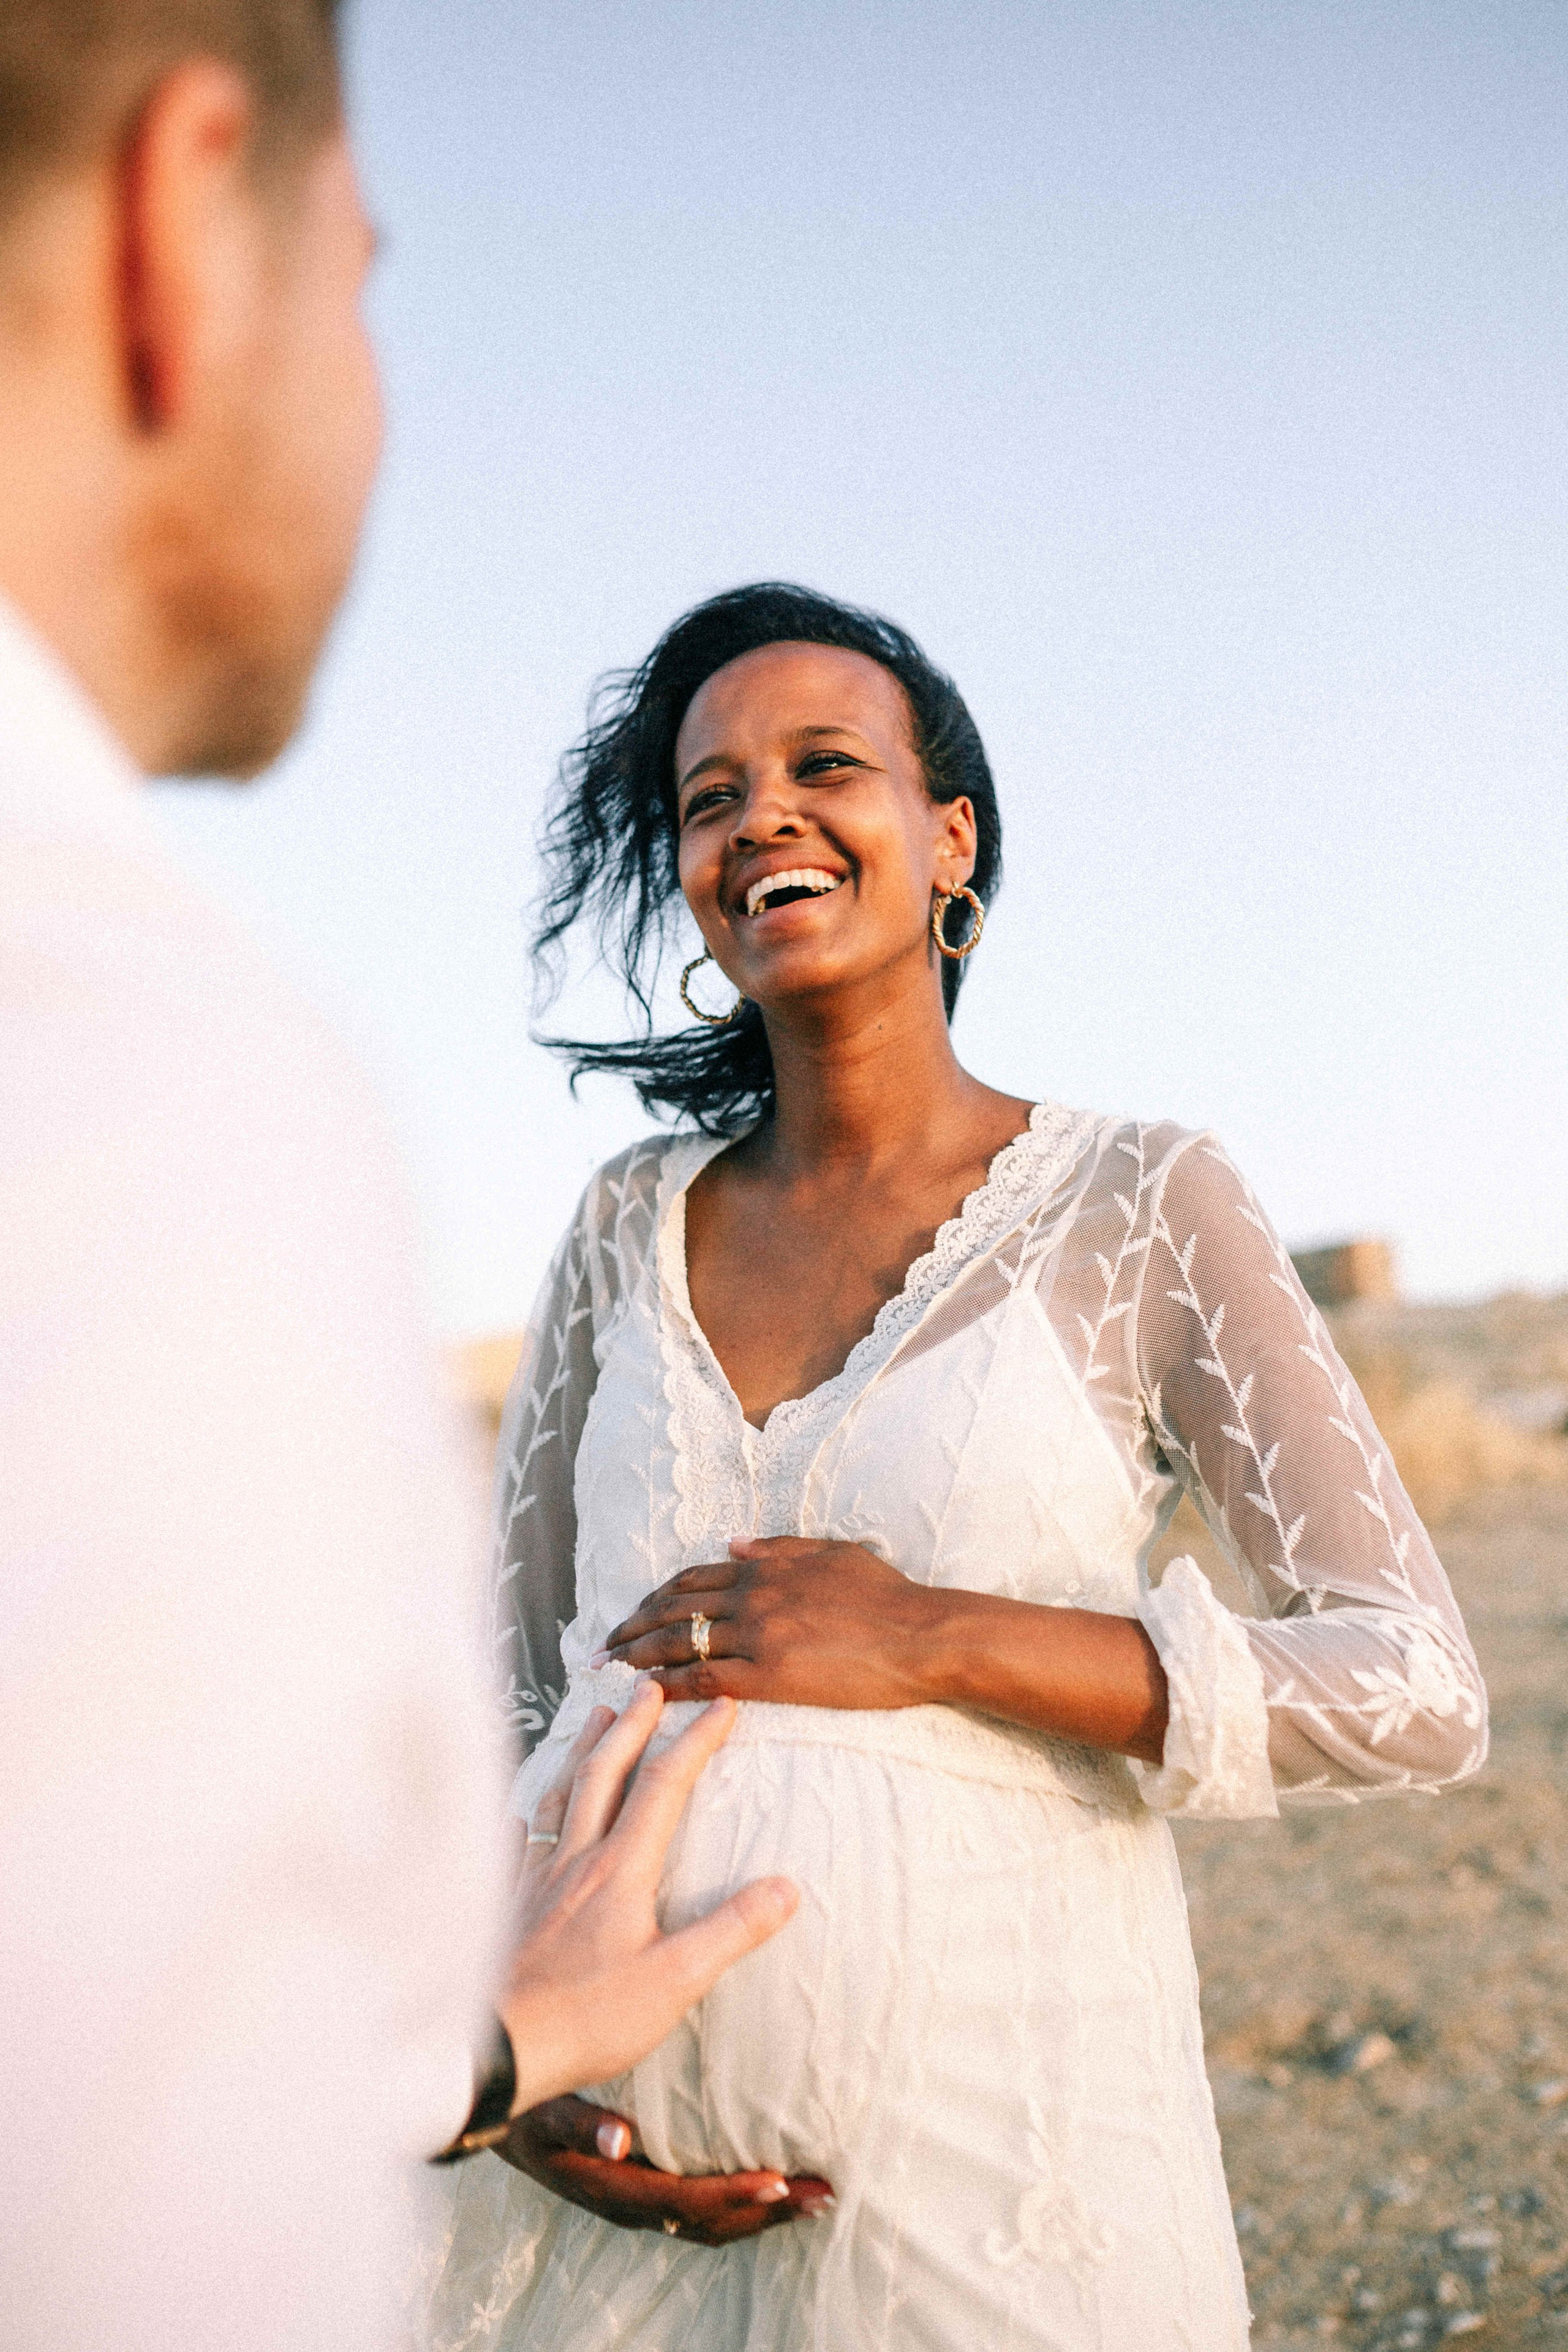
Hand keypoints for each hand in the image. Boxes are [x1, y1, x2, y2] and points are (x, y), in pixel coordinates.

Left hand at [497, 1680, 797, 2112]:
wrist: (494, 2048)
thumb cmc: (585, 2019)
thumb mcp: (674, 1982)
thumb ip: (730, 1931)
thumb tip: (787, 1886)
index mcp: (619, 1871)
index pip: (663, 1788)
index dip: (695, 1742)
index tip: (722, 1705)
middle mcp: (575, 1860)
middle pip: (605, 1774)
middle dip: (633, 1725)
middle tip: (652, 1687)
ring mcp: (535, 1879)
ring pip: (560, 1796)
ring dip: (583, 1751)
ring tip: (596, 1718)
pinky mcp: (507, 1905)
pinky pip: (518, 1841)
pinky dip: (527, 1814)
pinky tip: (523, 1811)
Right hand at [500, 2095, 833, 2244]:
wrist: (497, 2116)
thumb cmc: (525, 2103)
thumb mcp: (547, 2108)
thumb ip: (582, 2122)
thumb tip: (619, 2140)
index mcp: (614, 2186)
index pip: (685, 2201)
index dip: (733, 2195)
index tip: (779, 2181)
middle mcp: (631, 2204)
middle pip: (710, 2221)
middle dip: (768, 2212)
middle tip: (823, 2194)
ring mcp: (638, 2202)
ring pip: (710, 2221)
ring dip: (763, 2212)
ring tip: (814, 2197)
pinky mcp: (643, 2188)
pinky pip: (700, 2208)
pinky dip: (742, 2203)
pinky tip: (771, 2186)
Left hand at [598, 1536, 938, 1708]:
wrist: (921, 1634)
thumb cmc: (887, 1596)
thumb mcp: (832, 1552)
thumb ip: (779, 1546)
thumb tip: (732, 1543)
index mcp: (766, 1566)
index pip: (692, 1578)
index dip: (654, 1596)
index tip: (630, 1612)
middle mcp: (753, 1595)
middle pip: (672, 1608)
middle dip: (630, 1627)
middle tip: (600, 1647)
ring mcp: (759, 1635)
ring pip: (679, 1642)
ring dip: (637, 1656)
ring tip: (609, 1672)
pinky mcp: (771, 1676)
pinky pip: (705, 1679)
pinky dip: (670, 1685)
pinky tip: (648, 1695)